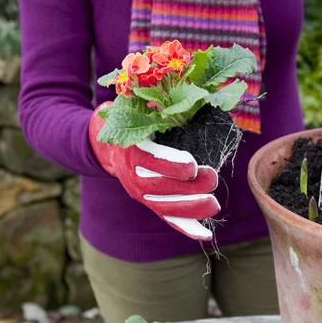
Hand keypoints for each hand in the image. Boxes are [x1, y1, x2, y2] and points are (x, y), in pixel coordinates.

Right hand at [89, 102, 219, 240]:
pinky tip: (205, 236)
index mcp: (130, 149)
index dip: (171, 164)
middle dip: (188, 187)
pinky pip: (168, 219)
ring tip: (215, 205)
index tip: (192, 165)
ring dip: (191, 209)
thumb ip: (151, 100)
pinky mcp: (150, 203)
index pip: (150, 160)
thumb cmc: (128, 117)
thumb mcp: (133, 103)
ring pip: (166, 207)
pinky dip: (187, 228)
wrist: (106, 144)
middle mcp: (133, 175)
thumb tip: (177, 87)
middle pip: (160, 187)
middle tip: (213, 179)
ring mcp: (141, 193)